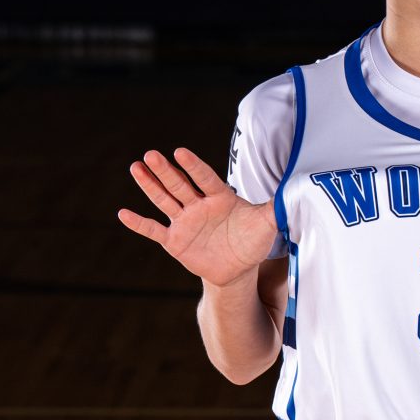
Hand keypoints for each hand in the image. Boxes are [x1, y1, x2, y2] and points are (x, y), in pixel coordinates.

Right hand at [118, 146, 280, 285]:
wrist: (237, 268)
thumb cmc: (252, 241)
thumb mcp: (266, 224)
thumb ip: (276, 207)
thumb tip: (296, 192)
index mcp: (219, 197)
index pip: (205, 178)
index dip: (193, 166)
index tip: (180, 152)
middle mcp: (198, 205)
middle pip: (179, 184)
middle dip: (165, 171)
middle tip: (151, 154)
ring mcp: (184, 221)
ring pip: (164, 200)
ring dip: (149, 185)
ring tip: (135, 167)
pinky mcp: (174, 240)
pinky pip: (154, 230)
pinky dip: (140, 223)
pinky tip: (123, 213)